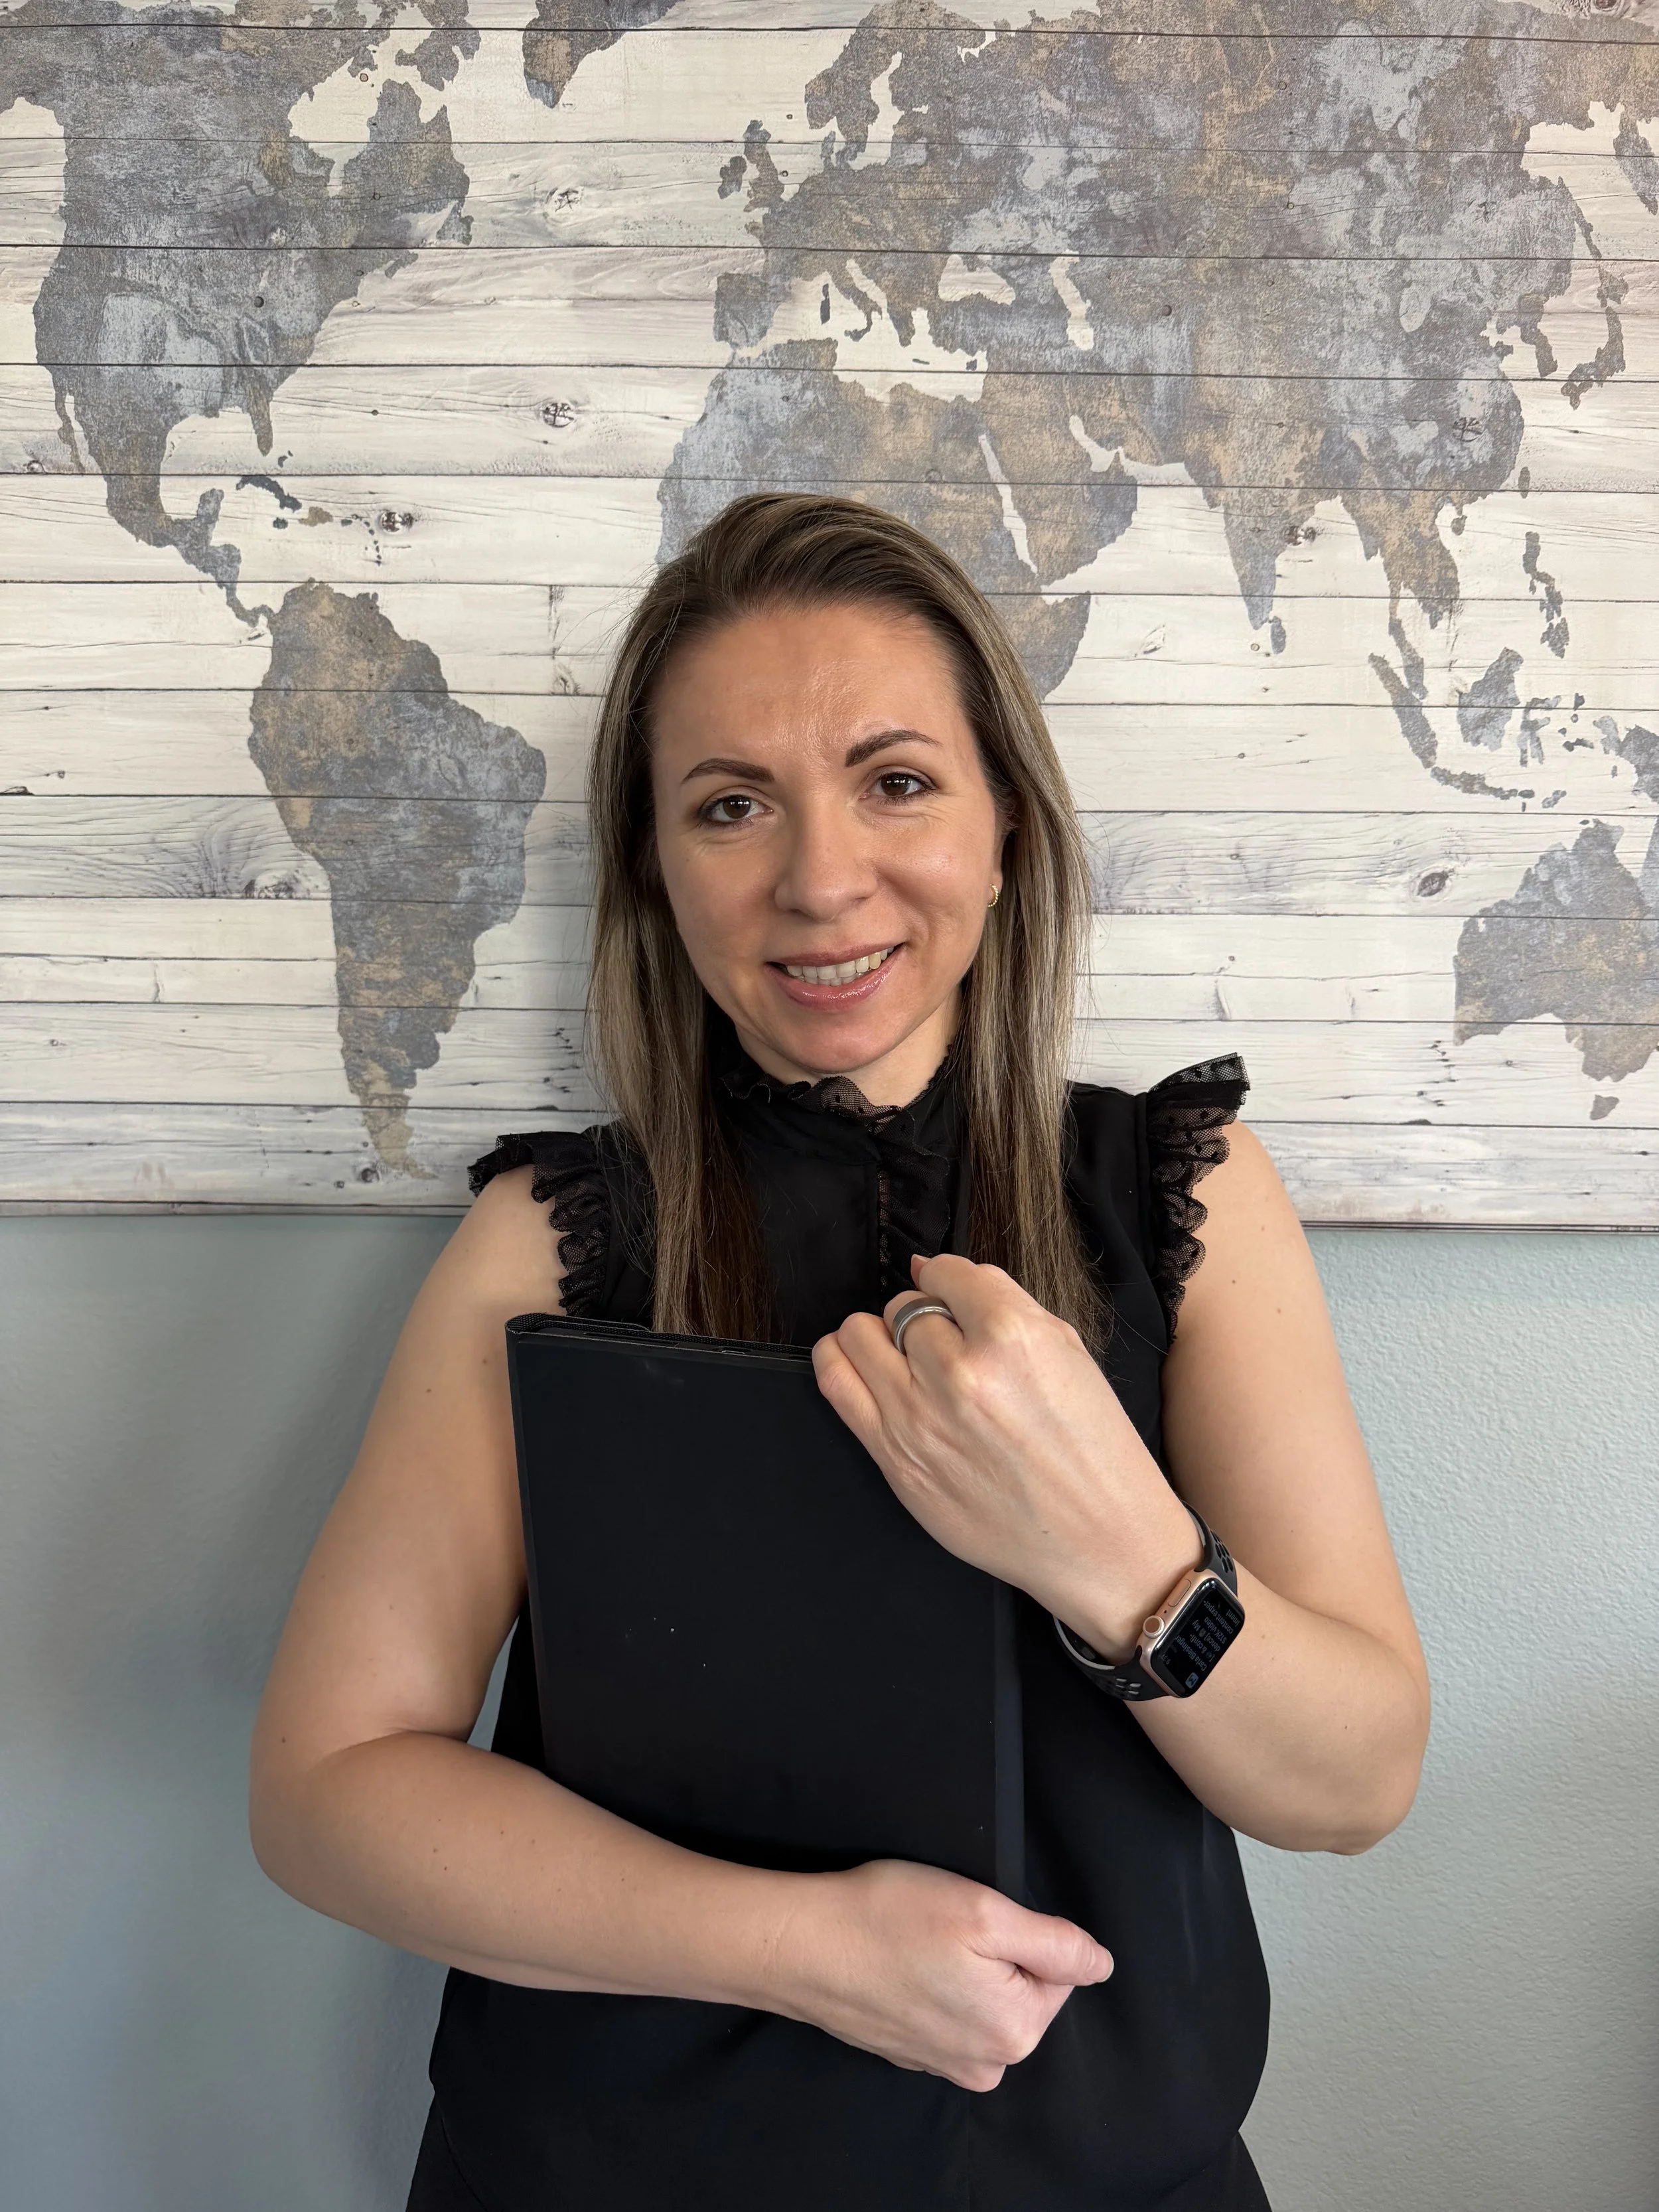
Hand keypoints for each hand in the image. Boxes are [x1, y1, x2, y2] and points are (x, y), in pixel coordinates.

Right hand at [774, 1859, 1111, 2090]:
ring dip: (960, 1967)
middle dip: (992, 1952)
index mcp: (1015, 2033)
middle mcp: (985, 2064)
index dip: (1019, 1932)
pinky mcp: (909, 2053)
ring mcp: (943, 2065)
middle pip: (1020, 1988)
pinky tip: (899, 1962)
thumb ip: (1057, 1942)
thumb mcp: (986, 1912)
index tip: (974, 1920)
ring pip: (981, 1997)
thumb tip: (1102, 1966)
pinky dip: (930, 1983)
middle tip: (943, 1926)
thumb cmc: (890, 1920)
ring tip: (916, 1943)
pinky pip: (944, 2009)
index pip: (1057, 1970)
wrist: (801, 1946)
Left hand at [812, 1253, 1197, 1654]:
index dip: (952, 1284)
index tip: (958, 1301)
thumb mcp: (1067, 1352)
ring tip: (906, 1360)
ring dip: (880, 1339)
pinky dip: (840, 1362)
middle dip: (925, 1319)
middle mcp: (960, 1373)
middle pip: (905, 1307)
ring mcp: (920, 1420)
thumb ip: (996, 1300)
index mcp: (1012, 1336)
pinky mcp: (896, 1460)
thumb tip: (928, 1269)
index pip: (947, 1272)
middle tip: (949, 1348)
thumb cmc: (1091, 1447)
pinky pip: (836, 1384)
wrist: (1099, 1539)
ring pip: (859, 1335)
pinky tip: (862, 1367)